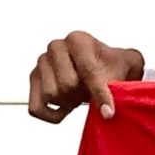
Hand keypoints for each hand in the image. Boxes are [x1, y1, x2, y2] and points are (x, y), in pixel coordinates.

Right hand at [29, 30, 144, 121]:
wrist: (104, 66)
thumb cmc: (111, 66)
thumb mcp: (120, 71)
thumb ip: (111, 87)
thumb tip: (105, 111)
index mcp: (78, 39)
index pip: (87, 71)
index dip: (99, 93)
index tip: (109, 111)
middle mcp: (56, 46)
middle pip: (66, 85)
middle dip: (82, 95)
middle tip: (90, 92)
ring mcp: (42, 61)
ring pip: (51, 95)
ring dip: (68, 102)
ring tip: (79, 94)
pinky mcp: (34, 79)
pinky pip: (36, 107)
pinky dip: (51, 115)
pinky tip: (65, 108)